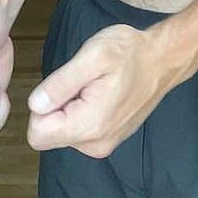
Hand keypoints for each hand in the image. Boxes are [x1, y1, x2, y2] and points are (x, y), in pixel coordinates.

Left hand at [27, 23, 167, 157]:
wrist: (163, 59)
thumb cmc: (130, 52)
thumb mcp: (93, 55)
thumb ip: (61, 83)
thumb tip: (35, 105)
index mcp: (89, 125)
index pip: (37, 134)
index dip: (42, 105)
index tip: (65, 85)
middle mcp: (94, 144)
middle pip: (48, 134)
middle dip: (57, 107)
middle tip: (82, 82)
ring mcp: (103, 145)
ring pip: (63, 132)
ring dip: (70, 108)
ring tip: (94, 86)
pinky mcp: (107, 140)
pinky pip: (78, 131)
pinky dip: (82, 112)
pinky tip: (101, 93)